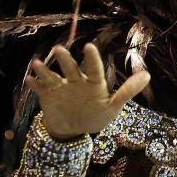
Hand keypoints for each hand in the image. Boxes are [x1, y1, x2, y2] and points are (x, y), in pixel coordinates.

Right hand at [25, 44, 149, 139]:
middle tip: (60, 49)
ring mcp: (60, 87)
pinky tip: (29, 80)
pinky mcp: (47, 95)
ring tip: (38, 63)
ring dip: (45, 70)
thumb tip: (147, 75)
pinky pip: (39, 89)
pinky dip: (34, 84)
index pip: (94, 69)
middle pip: (70, 68)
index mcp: (93, 82)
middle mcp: (75, 80)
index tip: (89, 47)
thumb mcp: (113, 107)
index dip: (92, 59)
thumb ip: (127, 91)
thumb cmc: (95, 116)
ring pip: (52, 76)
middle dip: (65, 60)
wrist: (73, 130)